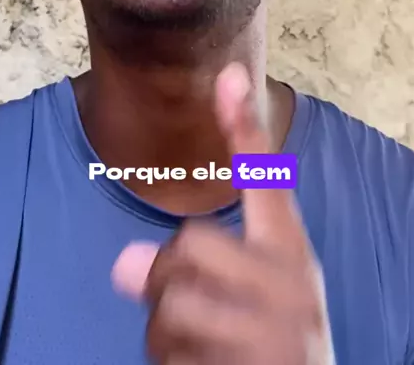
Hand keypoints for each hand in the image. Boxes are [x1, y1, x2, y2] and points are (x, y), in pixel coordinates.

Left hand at [111, 63, 334, 363]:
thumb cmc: (273, 337)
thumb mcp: (257, 289)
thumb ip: (199, 261)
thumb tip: (122, 264)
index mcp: (291, 252)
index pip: (267, 180)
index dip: (245, 127)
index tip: (227, 76)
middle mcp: (290, 286)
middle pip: (187, 247)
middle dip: (167, 278)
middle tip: (190, 303)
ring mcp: (275, 332)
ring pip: (170, 305)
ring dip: (164, 332)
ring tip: (199, 343)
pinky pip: (172, 357)